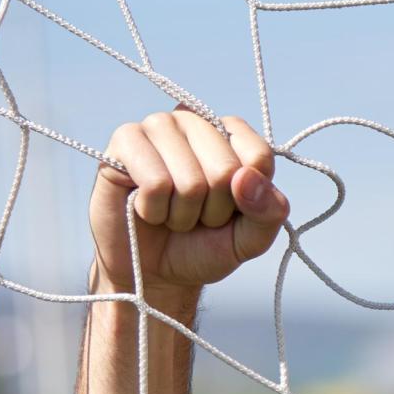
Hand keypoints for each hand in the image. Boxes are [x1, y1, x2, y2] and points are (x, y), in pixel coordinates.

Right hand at [89, 109, 289, 305]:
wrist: (153, 271)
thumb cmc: (204, 246)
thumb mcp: (251, 238)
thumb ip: (268, 210)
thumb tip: (246, 176)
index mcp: (233, 136)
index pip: (259, 156)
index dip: (248, 198)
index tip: (231, 207)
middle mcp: (197, 122)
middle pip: (226, 170)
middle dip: (213, 209)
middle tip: (197, 214)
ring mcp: (159, 126)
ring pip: (190, 180)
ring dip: (182, 213)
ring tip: (171, 211)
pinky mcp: (125, 140)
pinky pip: (155, 183)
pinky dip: (154, 210)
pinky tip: (145, 207)